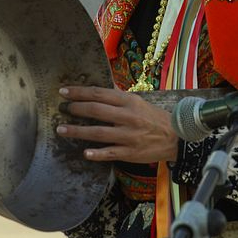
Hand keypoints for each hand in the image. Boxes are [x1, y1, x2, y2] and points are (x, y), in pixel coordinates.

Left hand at [57, 86, 177, 163]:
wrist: (176, 137)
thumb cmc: (153, 117)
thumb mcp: (138, 101)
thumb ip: (117, 95)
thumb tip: (101, 83)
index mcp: (129, 101)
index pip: (99, 93)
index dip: (79, 92)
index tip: (64, 92)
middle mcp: (128, 117)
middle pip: (96, 110)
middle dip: (76, 109)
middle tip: (61, 108)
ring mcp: (129, 136)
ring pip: (99, 132)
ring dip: (78, 131)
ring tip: (61, 130)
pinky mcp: (131, 153)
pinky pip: (111, 153)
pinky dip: (97, 153)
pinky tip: (85, 153)